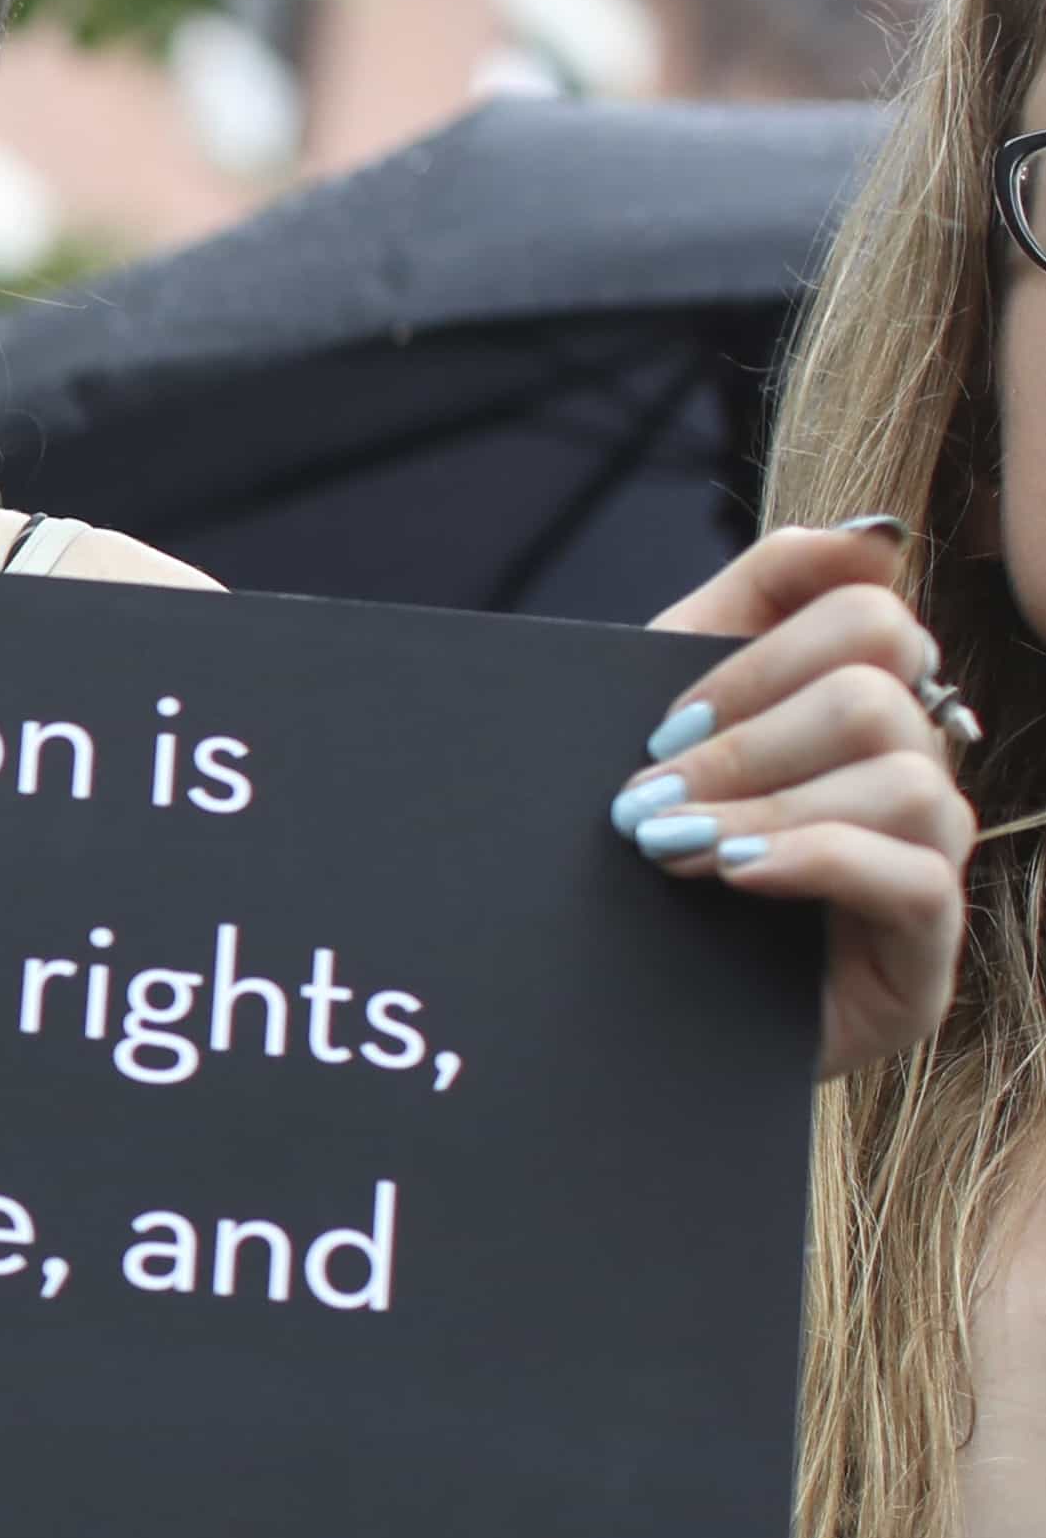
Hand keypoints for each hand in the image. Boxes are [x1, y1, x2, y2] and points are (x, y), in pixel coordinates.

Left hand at [632, 521, 975, 1079]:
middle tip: (643, 800)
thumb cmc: (641, 845)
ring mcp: (931, 859)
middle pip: (882, 688)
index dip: (760, 657)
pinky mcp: (927, 950)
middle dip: (747, 740)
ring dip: (770, 805)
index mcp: (855, 701)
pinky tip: (738, 873)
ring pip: (907, 780)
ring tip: (672, 848)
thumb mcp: (666, 710)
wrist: (608, 1000)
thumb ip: (748, 603)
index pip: (869, 613)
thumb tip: (870, 537)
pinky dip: (816, 859)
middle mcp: (912, 767)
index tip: (662, 723)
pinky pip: (915, 876)